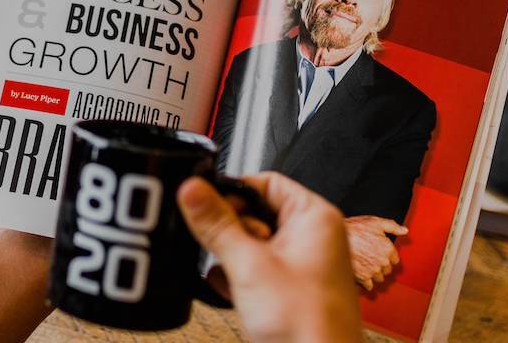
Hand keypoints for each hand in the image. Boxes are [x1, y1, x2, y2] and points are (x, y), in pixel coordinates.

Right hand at [178, 173, 360, 342]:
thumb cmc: (308, 325)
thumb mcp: (249, 266)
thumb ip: (216, 225)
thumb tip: (193, 189)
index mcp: (314, 218)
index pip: (265, 182)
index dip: (232, 192)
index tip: (205, 203)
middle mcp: (310, 237)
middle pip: (255, 212)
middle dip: (230, 230)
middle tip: (219, 245)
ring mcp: (299, 265)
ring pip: (251, 243)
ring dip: (231, 256)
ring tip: (231, 274)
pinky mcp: (287, 290)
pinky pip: (254, 270)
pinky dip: (237, 277)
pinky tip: (228, 290)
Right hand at [343, 216, 405, 290]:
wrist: (336, 237)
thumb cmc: (355, 228)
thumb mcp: (375, 222)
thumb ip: (392, 226)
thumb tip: (404, 231)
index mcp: (388, 249)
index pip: (395, 260)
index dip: (387, 256)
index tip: (379, 253)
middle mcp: (383, 261)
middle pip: (387, 270)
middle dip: (381, 265)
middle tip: (371, 259)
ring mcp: (373, 270)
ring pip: (379, 278)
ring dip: (374, 274)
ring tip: (365, 266)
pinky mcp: (363, 277)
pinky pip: (369, 286)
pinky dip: (366, 282)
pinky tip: (361, 275)